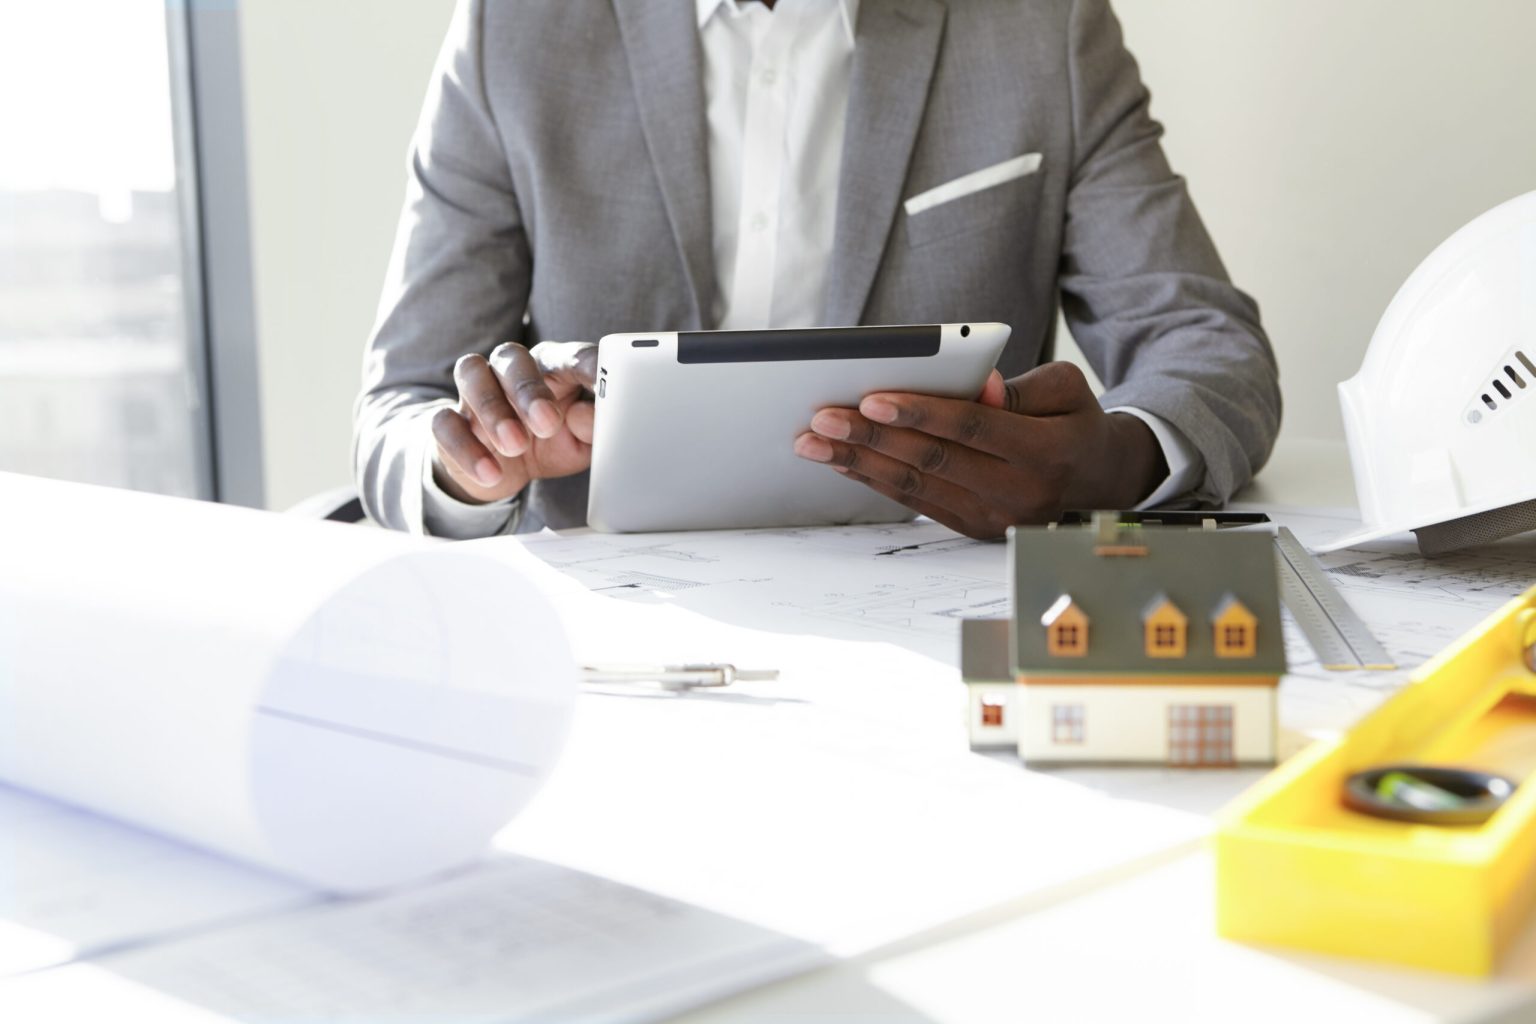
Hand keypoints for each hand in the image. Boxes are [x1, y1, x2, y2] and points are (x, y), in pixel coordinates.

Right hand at [431, 341, 597, 503]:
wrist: (500, 471)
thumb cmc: (549, 443)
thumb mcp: (580, 443)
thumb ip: (592, 429)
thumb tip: (591, 416)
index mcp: (550, 367)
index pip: (568, 356)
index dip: (585, 364)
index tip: (599, 378)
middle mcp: (509, 370)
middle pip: (512, 357)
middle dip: (528, 388)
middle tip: (546, 422)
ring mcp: (474, 392)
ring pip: (473, 375)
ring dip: (494, 410)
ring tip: (515, 445)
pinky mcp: (448, 421)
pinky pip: (445, 423)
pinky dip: (467, 449)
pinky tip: (491, 473)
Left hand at [792, 362, 1166, 538]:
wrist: (1098, 478)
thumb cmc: (1074, 420)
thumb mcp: (1067, 388)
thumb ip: (1020, 389)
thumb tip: (979, 386)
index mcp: (1045, 453)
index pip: (971, 429)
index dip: (920, 413)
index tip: (872, 399)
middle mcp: (1017, 494)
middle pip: (932, 461)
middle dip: (871, 438)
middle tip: (824, 418)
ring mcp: (992, 518)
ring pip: (915, 487)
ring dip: (859, 463)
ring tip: (814, 442)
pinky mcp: (972, 528)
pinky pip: (916, 502)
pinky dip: (875, 480)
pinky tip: (842, 461)